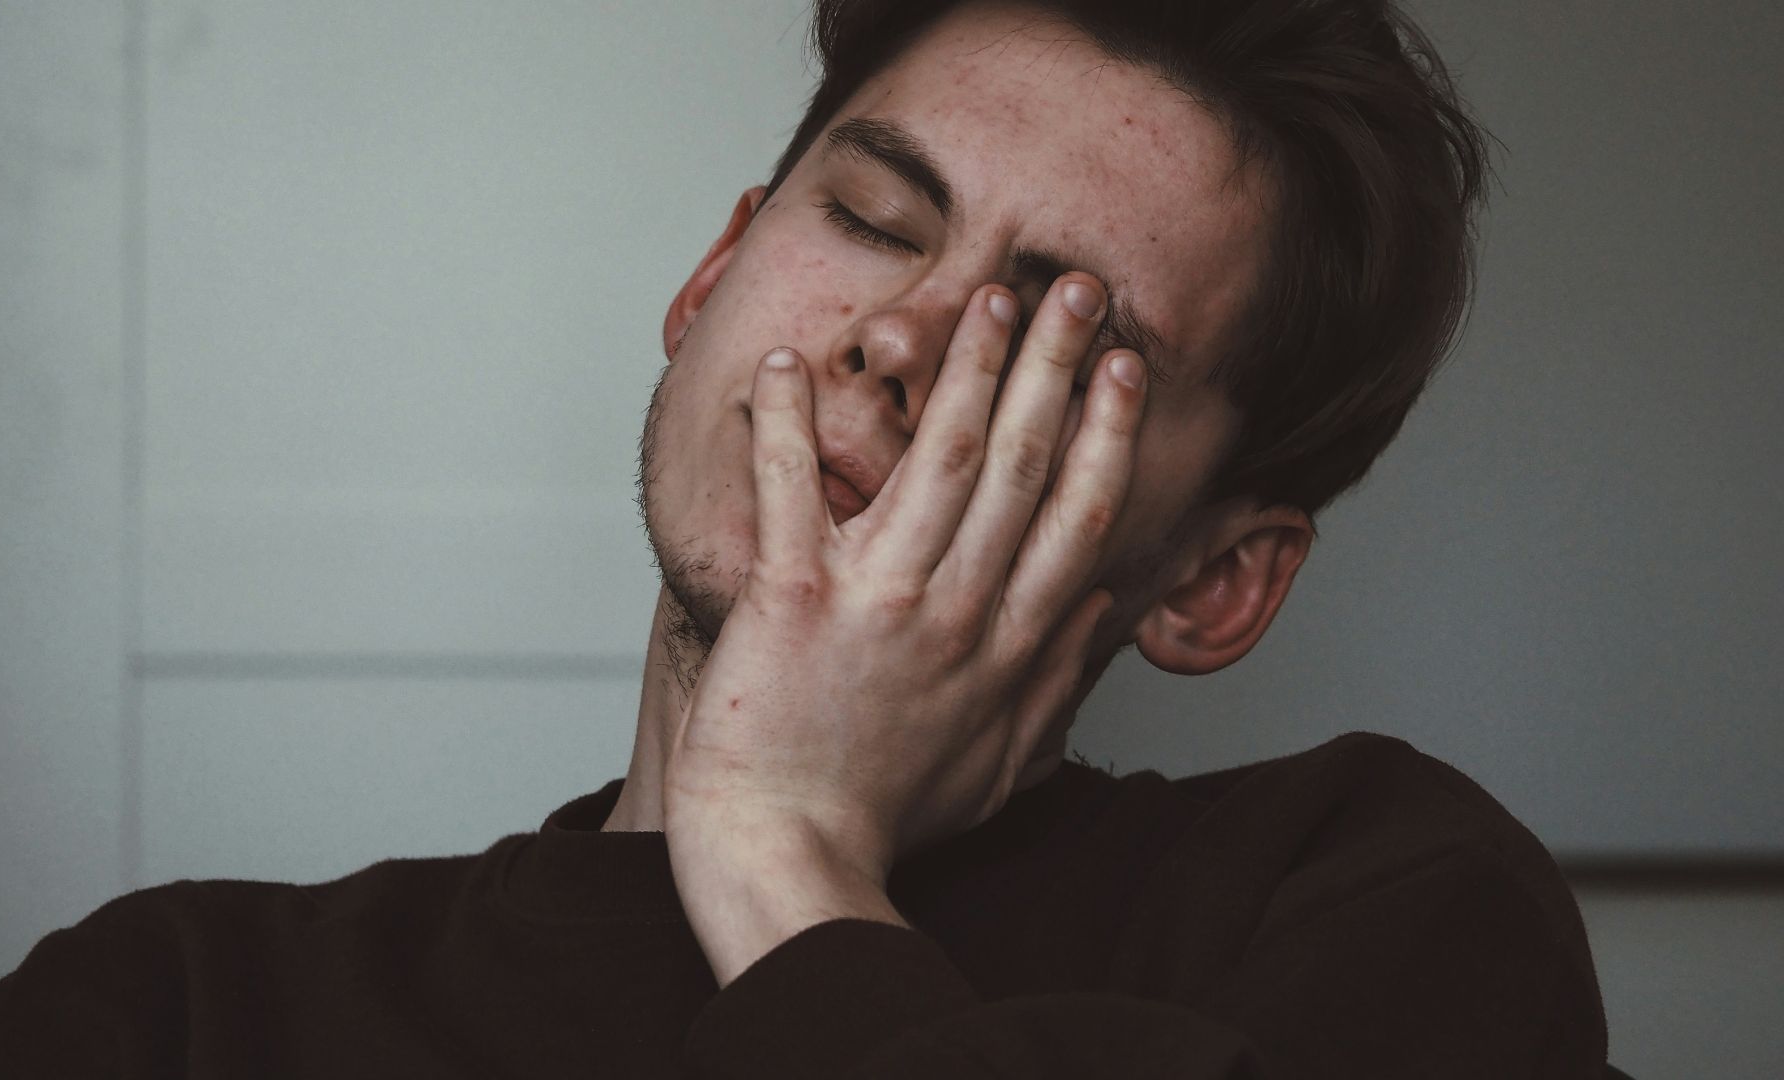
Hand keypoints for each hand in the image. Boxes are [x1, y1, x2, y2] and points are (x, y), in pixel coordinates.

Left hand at [664, 274, 1148, 981]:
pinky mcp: (793, 601)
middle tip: (1077, 289)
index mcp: (1007, 644)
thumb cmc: (885, 818)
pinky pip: (790, 494)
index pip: (1078, 515)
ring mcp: (879, 600)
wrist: (790, 859)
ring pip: (938, 460)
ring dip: (967, 369)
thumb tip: (1106, 611)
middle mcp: (957, 609)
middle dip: (1056, 365)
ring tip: (988, 298)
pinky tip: (783, 363)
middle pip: (1024, 464)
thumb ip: (1056, 682)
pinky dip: (783, 427)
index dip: (1108, 432)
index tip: (1127, 368)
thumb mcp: (1001, 764)